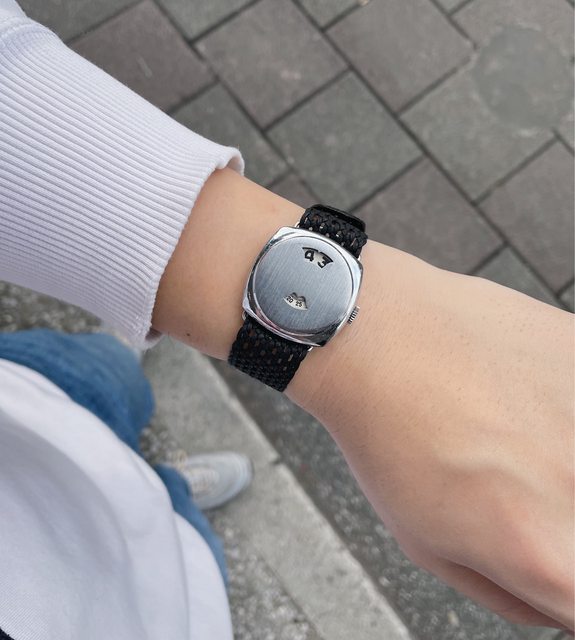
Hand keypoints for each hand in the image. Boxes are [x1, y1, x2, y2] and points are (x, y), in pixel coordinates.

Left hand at [154, 168, 572, 629]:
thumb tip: (554, 597)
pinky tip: (518, 396)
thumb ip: (512, 593)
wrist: (375, 335)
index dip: (560, 583)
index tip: (540, 552)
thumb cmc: (386, 430)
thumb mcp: (429, 544)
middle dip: (555, 520)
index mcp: (542, 553)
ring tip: (510, 435)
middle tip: (513, 487)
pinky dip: (560, 408)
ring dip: (557, 458)